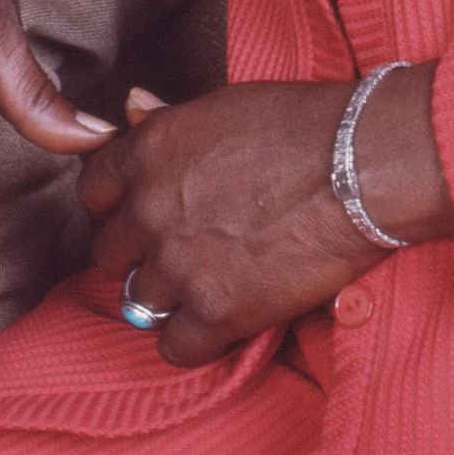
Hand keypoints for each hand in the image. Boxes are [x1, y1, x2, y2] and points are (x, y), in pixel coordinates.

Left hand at [79, 69, 453, 368]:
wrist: (360, 165)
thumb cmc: (303, 124)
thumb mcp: (225, 106)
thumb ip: (168, 121)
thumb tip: (132, 107)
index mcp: (149, 150)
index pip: (93, 189)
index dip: (119, 203)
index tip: (144, 212)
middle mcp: (150, 207)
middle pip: (110, 252)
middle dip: (142, 252)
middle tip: (184, 249)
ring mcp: (178, 263)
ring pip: (140, 299)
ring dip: (171, 295)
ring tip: (212, 280)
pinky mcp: (215, 312)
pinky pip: (175, 348)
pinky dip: (197, 340)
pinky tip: (225, 318)